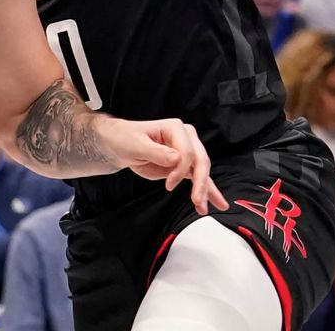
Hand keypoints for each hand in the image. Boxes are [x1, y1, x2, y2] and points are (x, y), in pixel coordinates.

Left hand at [101, 117, 227, 214]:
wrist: (120, 143)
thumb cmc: (127, 139)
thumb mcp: (137, 145)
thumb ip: (157, 152)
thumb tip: (177, 158)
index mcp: (175, 128)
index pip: (187, 152)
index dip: (180, 170)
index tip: (169, 184)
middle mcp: (186, 137)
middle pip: (200, 161)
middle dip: (200, 183)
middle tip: (197, 201)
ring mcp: (187, 151)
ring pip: (202, 171)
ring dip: (206, 190)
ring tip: (204, 207)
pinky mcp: (184, 164)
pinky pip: (198, 177)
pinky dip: (206, 190)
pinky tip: (214, 202)